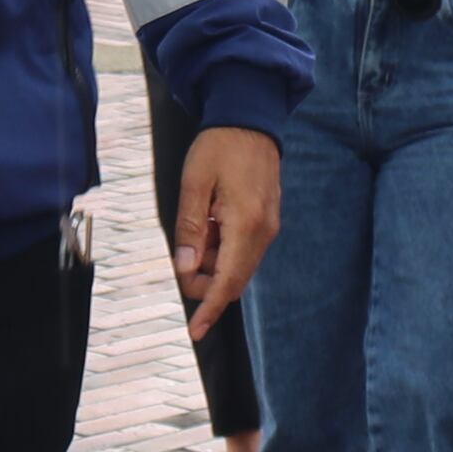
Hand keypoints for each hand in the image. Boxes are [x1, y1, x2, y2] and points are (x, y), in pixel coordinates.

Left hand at [173, 124, 281, 331]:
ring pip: (239, 267)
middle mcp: (263, 232)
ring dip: (214, 266)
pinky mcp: (268, 221)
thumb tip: (186, 268)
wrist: (251, 120)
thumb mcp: (194, 184)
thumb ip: (190, 229)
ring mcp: (269, 227)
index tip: (196, 331)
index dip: (209, 308)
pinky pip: (245, 251)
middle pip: (234, 280)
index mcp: (245, 224)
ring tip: (196, 234)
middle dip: (206, 285)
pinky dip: (224, 252)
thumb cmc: (219, 148)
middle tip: (182, 265)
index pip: (226, 281)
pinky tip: (210, 229)